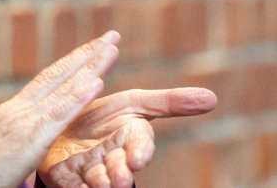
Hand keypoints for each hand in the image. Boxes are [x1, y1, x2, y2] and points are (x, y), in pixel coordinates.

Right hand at [0, 31, 120, 187]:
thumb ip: (16, 134)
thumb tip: (28, 135)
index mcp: (13, 110)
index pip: (47, 79)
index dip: (71, 62)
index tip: (91, 48)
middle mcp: (19, 108)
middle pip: (58, 74)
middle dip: (87, 54)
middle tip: (111, 36)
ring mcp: (23, 121)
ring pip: (63, 88)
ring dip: (90, 66)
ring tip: (111, 48)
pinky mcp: (28, 140)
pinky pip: (58, 115)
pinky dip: (78, 96)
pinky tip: (96, 82)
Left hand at [37, 87, 217, 187]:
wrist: (63, 128)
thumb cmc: (105, 118)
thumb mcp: (134, 104)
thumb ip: (169, 103)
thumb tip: (212, 98)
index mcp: (129, 138)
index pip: (139, 144)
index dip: (140, 151)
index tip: (138, 158)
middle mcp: (111, 157)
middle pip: (119, 167)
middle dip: (120, 173)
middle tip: (119, 180)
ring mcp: (88, 169)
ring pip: (95, 179)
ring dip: (99, 183)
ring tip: (101, 183)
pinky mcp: (64, 176)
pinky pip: (69, 184)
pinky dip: (73, 187)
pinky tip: (76, 186)